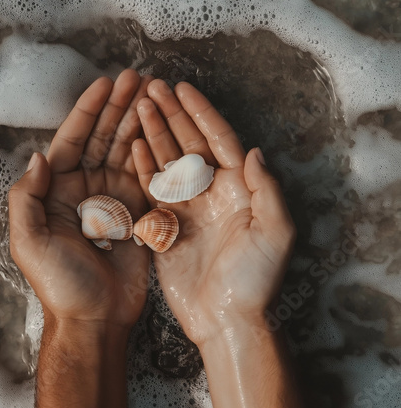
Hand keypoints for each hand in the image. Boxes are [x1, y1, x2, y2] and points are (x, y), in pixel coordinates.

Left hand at [9, 69, 151, 330]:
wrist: (96, 318)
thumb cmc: (61, 283)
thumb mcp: (29, 241)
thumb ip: (27, 196)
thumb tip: (39, 155)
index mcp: (58, 191)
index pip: (73, 141)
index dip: (88, 111)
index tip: (105, 83)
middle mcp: (86, 189)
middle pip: (103, 138)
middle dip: (119, 107)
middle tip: (137, 77)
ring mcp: (114, 199)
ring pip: (127, 151)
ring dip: (139, 122)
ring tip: (154, 93)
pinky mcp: (138, 212)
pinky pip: (147, 175)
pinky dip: (155, 152)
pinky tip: (162, 129)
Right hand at [132, 80, 295, 346]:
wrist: (225, 320)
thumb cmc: (255, 280)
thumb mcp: (274, 233)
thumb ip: (268, 189)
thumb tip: (255, 151)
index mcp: (240, 189)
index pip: (219, 140)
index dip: (201, 113)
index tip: (182, 88)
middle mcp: (213, 193)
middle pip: (190, 144)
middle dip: (172, 115)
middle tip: (152, 88)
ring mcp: (188, 208)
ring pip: (169, 161)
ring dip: (154, 134)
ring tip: (139, 108)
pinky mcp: (168, 225)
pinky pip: (153, 189)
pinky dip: (143, 167)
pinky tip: (133, 147)